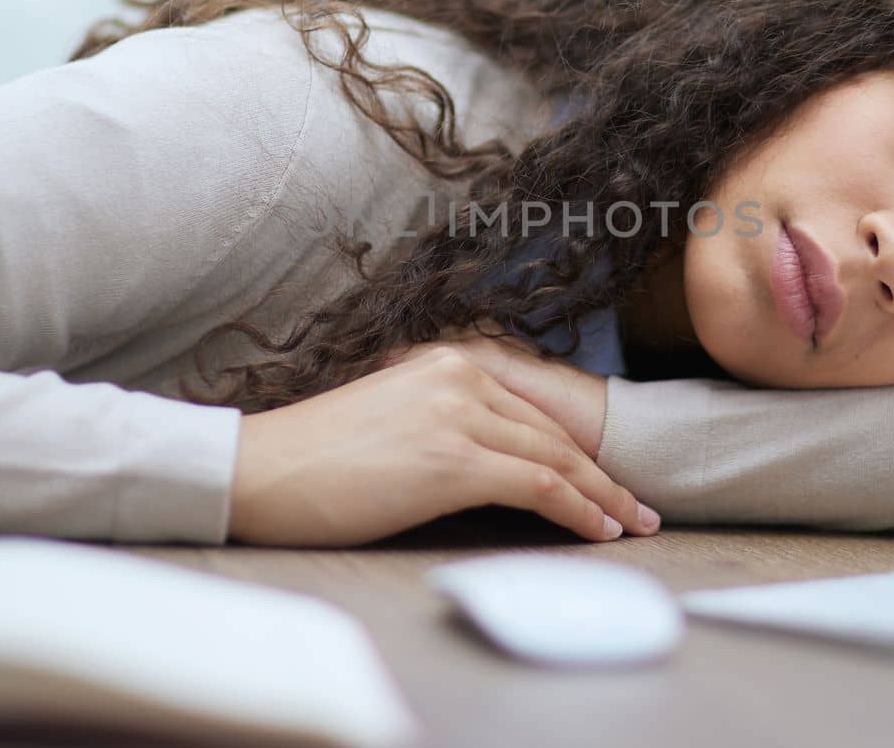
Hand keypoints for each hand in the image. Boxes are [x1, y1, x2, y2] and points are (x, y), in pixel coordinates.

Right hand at [227, 346, 655, 546]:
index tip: (605, 477)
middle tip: (636, 506)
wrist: (257, 471)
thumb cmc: (311, 460)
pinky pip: (538, 485)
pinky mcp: (452, 459)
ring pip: (555, 457)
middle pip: (552, 432)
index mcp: (444, 362)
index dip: (575, 447)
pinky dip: (576, 510)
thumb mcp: (390, 421)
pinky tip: (596, 530)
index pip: (529, 409)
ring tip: (630, 524)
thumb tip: (487, 463)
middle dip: (601, 475)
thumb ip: (442, 425)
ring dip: (601, 497)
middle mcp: (458, 377)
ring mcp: (457, 414)